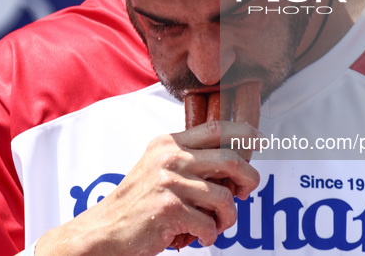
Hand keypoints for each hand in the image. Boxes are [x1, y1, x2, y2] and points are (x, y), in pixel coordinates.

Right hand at [34, 120, 260, 254]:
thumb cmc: (138, 201)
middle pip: (230, 160)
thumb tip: (234, 165)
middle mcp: (170, 158)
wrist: (105, 229)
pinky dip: (210, 235)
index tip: (259, 140)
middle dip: (249, 178)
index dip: (243, 132)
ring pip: (224, 198)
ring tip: (216, 225)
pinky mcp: (169, 209)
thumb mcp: (159, 167)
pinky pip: (209, 224)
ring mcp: (169, 182)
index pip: (216, 129)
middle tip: (248, 192)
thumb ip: (190, 160)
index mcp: (169, 144)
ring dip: (227, 218)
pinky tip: (199, 236)